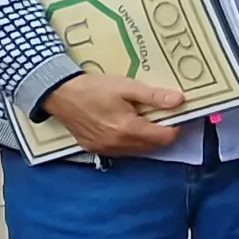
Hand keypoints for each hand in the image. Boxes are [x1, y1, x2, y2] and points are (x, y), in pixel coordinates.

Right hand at [41, 72, 188, 156]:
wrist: (59, 93)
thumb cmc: (93, 88)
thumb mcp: (127, 87)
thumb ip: (154, 96)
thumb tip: (179, 101)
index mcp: (128, 129)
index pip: (165, 138)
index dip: (176, 126)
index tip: (176, 114)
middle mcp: (117, 145)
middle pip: (154, 146)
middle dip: (162, 133)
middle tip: (160, 115)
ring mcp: (105, 149)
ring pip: (138, 151)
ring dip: (146, 139)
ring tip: (142, 119)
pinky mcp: (94, 149)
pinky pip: (121, 151)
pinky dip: (130, 142)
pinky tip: (126, 127)